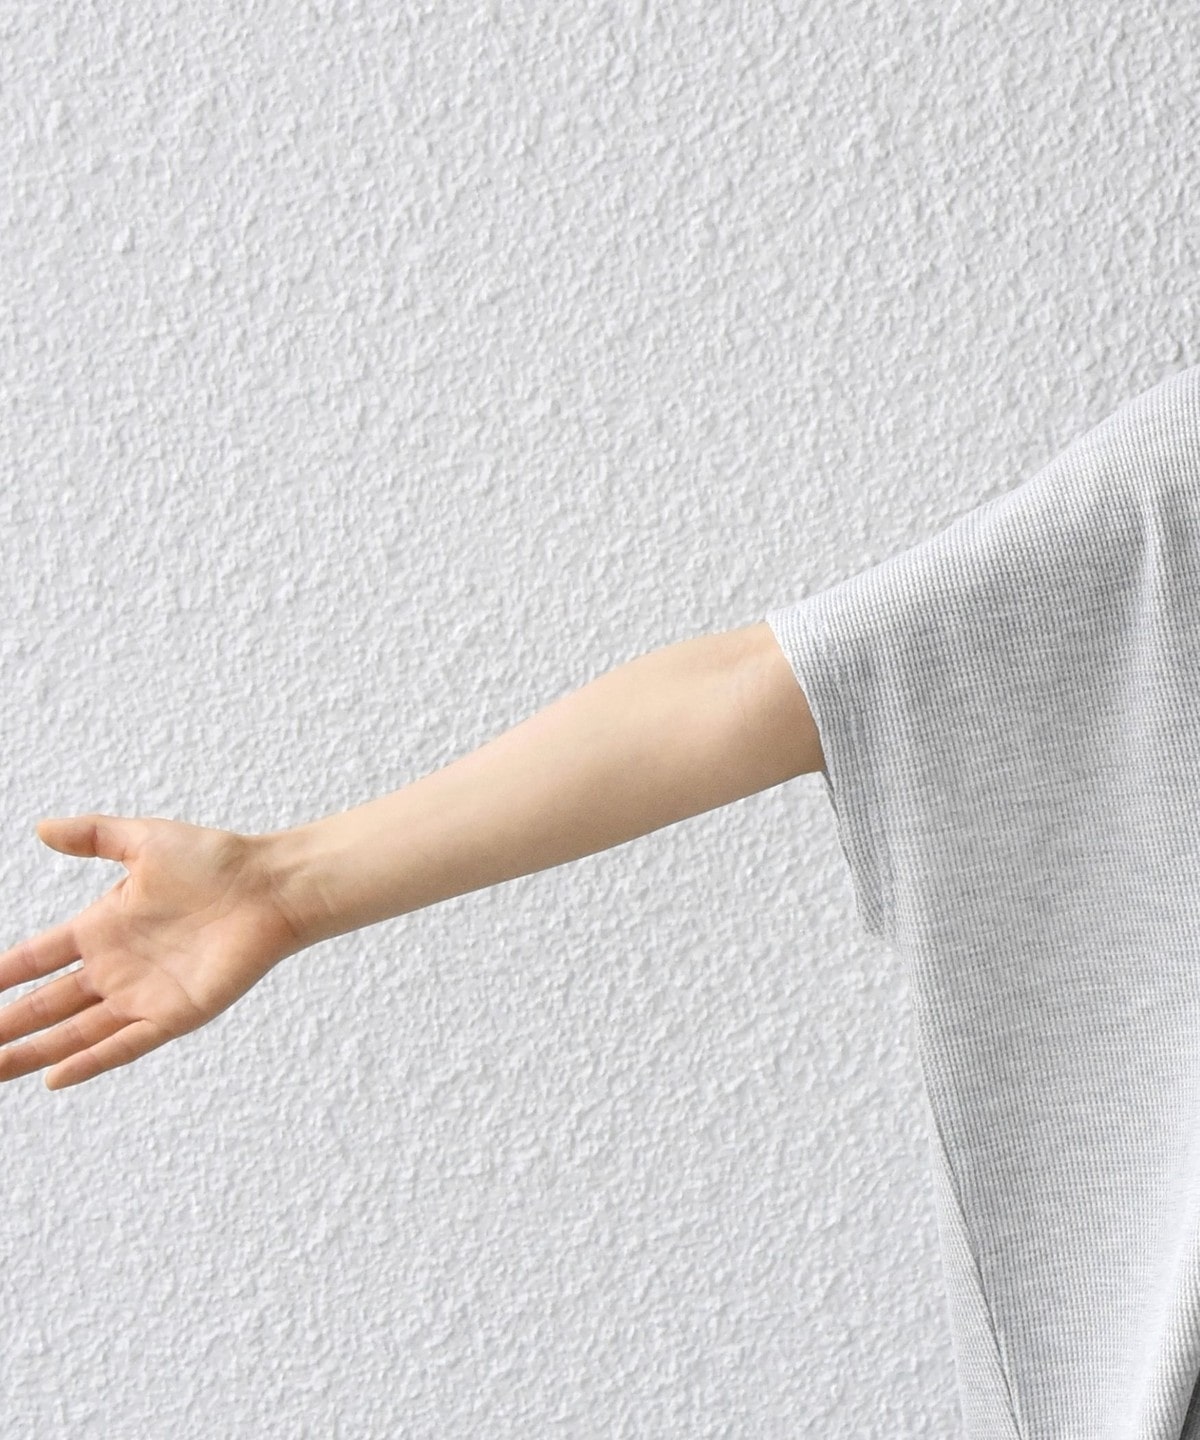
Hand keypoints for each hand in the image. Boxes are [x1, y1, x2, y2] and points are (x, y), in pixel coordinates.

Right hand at [0, 814, 310, 1090]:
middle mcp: (115, 966)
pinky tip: (54, 1077)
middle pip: (44, 1005)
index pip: (34, 959)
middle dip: (4, 1025)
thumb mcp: (145, 840)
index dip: (0, 977)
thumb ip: (94, 836)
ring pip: (73, 1033)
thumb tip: (41, 828)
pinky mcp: (174, 1013)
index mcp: (102, 927)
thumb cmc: (216, 860)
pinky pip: (124, 1044)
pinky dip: (90, 1061)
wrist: (271, 886)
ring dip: (33, 1053)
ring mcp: (143, 993)